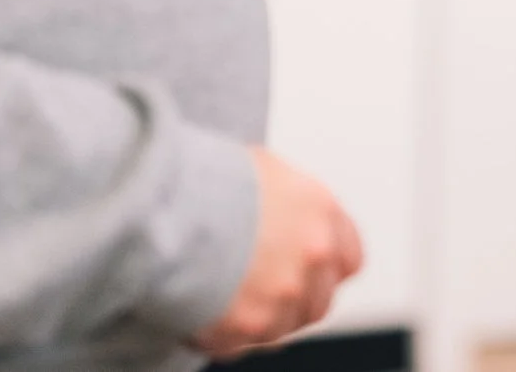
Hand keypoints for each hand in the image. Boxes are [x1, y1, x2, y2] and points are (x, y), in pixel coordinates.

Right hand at [190, 148, 363, 356]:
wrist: (167, 207)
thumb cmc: (205, 180)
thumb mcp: (262, 170)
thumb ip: (286, 202)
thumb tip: (279, 212)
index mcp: (322, 213)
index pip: (348, 259)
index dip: (325, 270)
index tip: (307, 275)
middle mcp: (314, 256)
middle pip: (319, 300)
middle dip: (293, 302)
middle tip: (259, 295)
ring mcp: (286, 294)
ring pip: (283, 328)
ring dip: (259, 322)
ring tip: (224, 303)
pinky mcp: (251, 326)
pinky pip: (242, 345)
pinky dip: (224, 338)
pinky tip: (202, 317)